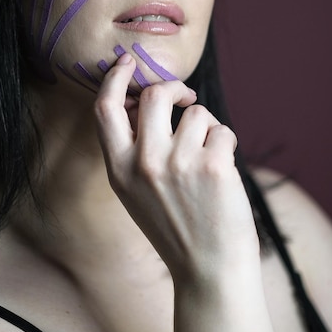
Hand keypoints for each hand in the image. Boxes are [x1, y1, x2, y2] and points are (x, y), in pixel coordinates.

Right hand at [94, 54, 259, 285]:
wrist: (208, 270)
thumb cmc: (174, 224)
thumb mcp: (134, 190)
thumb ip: (132, 147)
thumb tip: (144, 99)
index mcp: (118, 169)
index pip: (105, 108)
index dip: (114, 78)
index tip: (127, 61)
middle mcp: (144, 163)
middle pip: (155, 94)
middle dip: (174, 87)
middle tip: (185, 97)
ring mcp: (178, 164)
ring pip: (196, 111)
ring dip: (206, 126)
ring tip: (207, 155)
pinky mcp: (213, 167)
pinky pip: (222, 129)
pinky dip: (225, 143)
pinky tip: (222, 170)